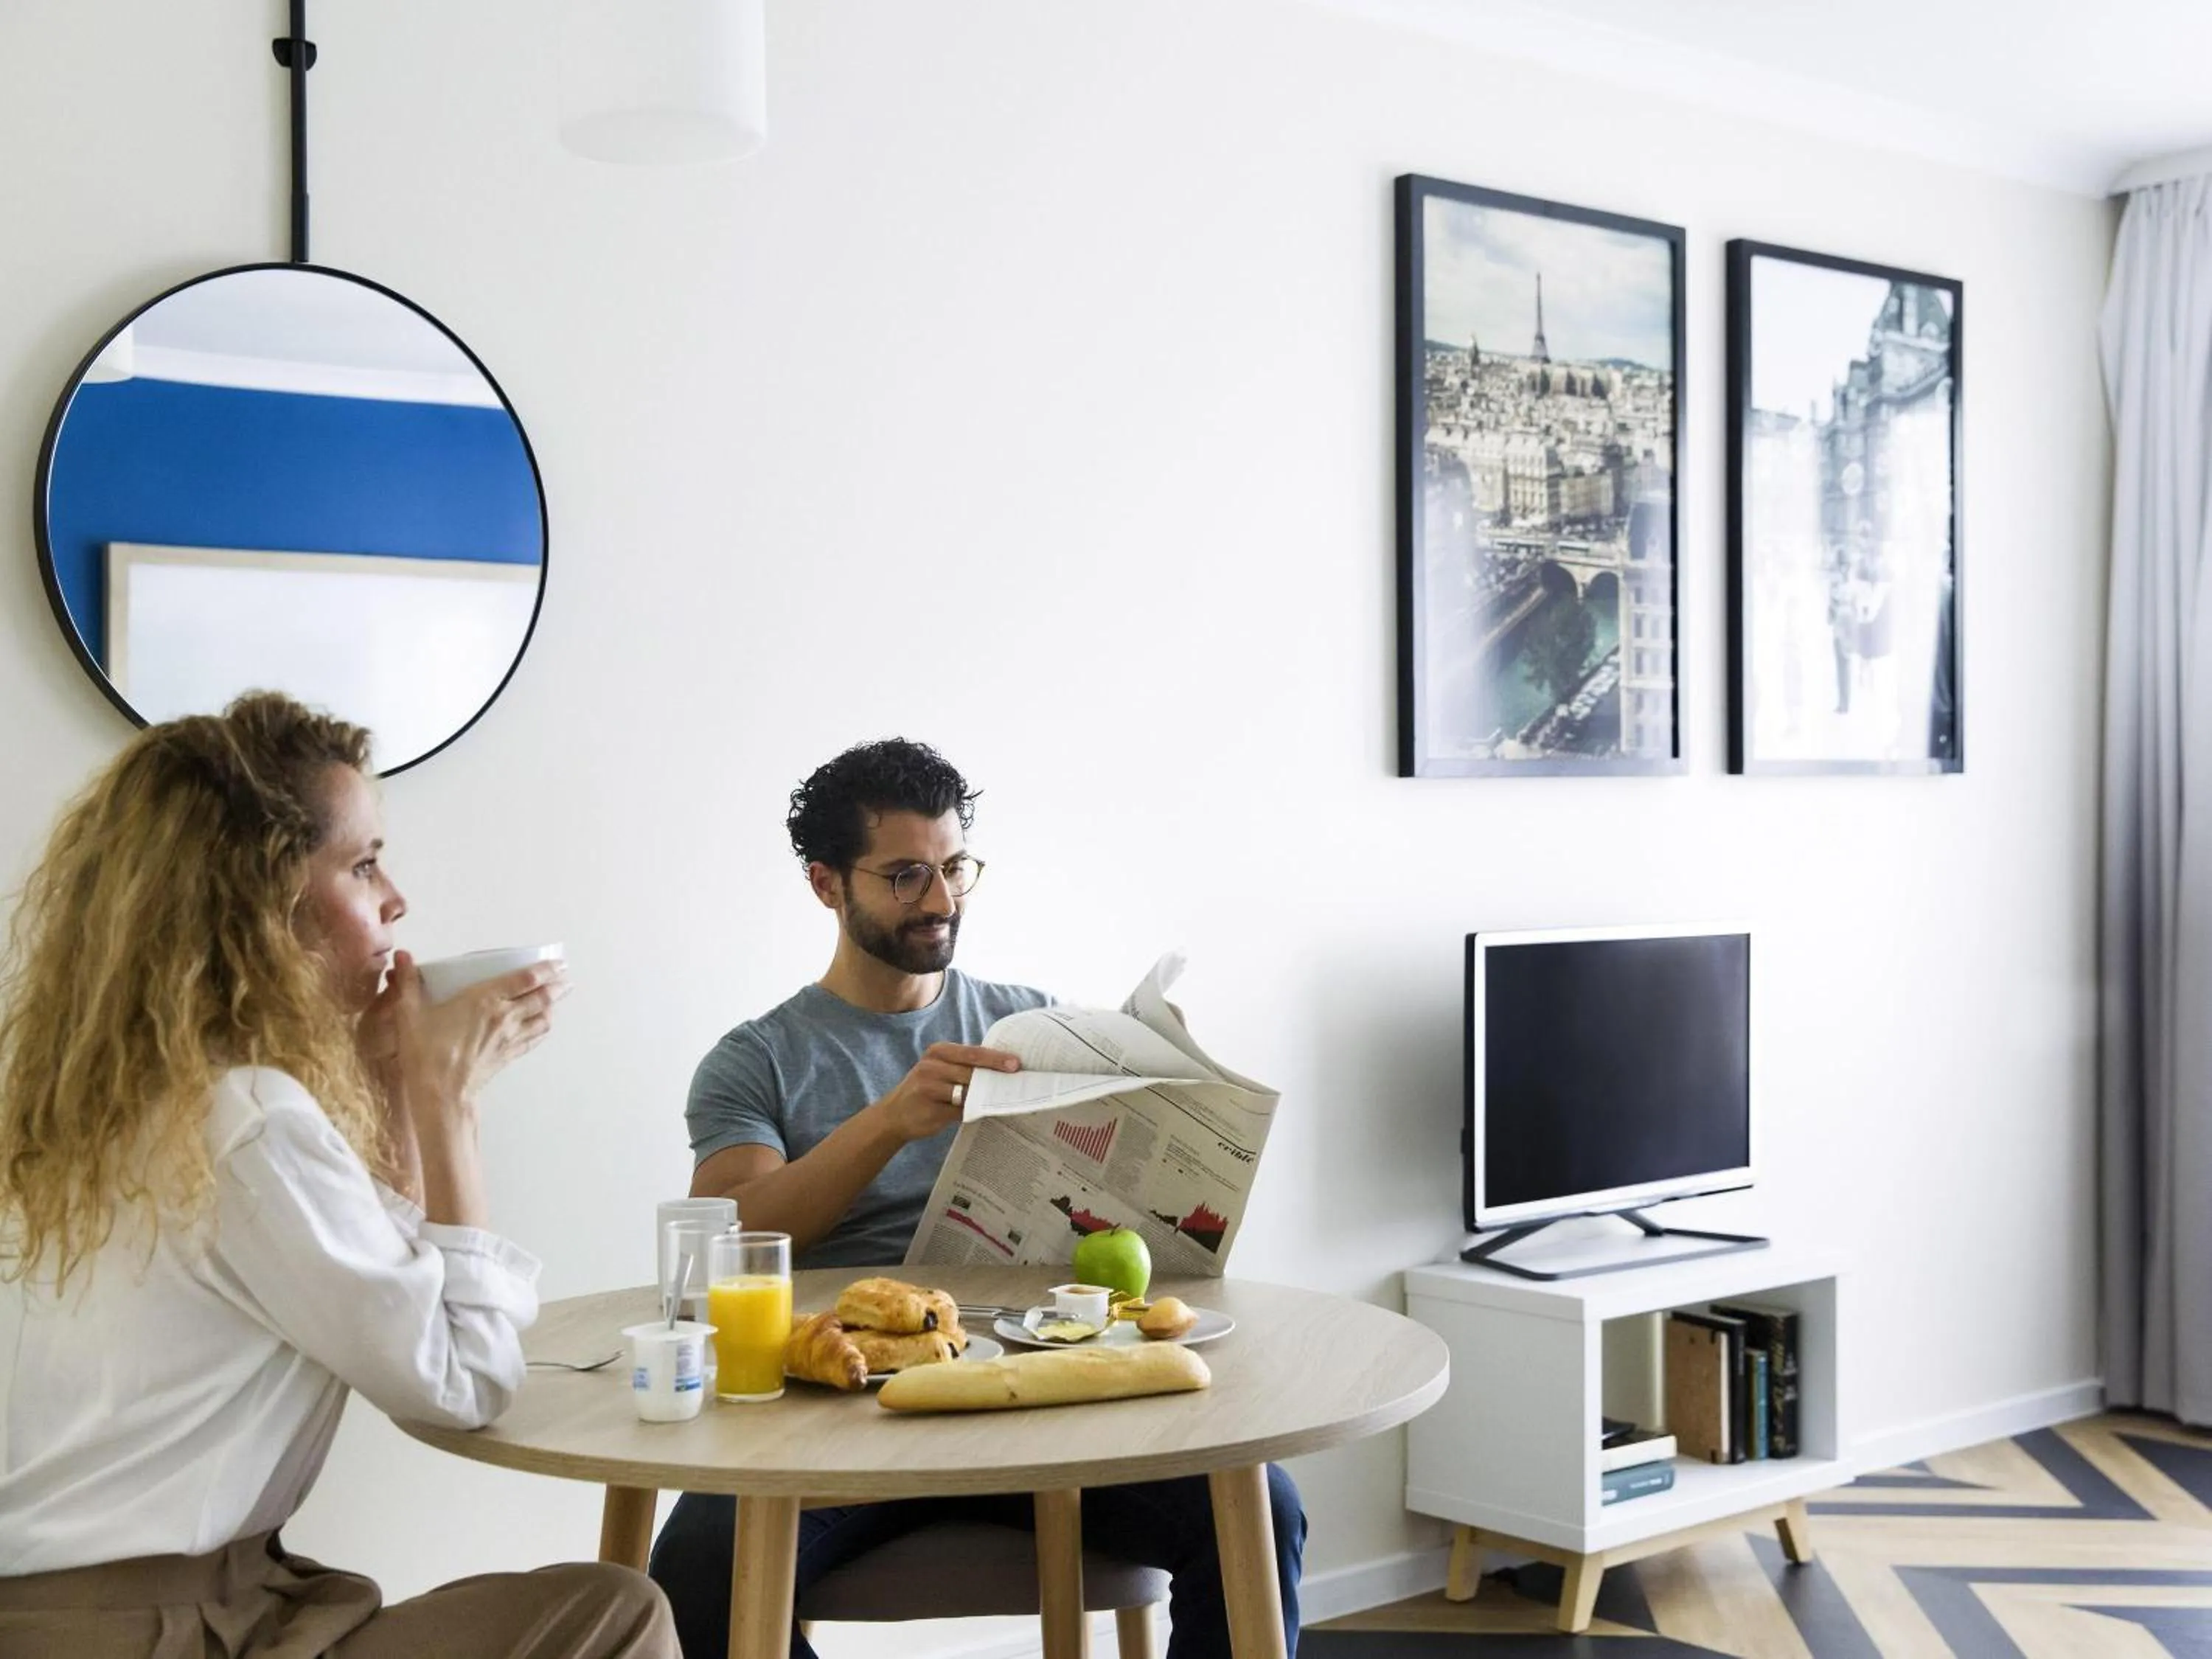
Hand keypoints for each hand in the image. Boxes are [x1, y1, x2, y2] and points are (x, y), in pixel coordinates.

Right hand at [381, 952, 567, 1129]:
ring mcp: (509, 1038)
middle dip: (557, 986)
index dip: (545, 969)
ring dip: (553, 1007)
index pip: (525, 979)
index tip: (559, 962)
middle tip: (567, 977)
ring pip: (542, 1018)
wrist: (441, 1093)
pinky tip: (543, 1026)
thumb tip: (402, 956)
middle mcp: (505, 1016)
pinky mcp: (508, 1056)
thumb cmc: (426, 1052)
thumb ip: (408, 983)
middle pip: (541, 997)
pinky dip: (542, 1029)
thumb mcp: (410, 1014)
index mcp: (485, 999)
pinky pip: (533, 1039)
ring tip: (559, 998)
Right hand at [873, 1043, 1019, 1142]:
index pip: (973, 1053)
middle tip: (1018, 1081)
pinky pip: (960, 1111)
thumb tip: (1002, 1071)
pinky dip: (974, 1111)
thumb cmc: (926, 1091)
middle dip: (996, 1077)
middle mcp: (932, 1066)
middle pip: (972, 1071)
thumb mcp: (940, 1070)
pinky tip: (984, 1112)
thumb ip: (964, 1068)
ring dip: (986, 1096)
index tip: (1016, 1063)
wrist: (893, 1115)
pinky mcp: (930, 1109)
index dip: (996, 1058)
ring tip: (1005, 1098)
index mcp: (938, 1052)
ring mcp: (929, 1087)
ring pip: (968, 1092)